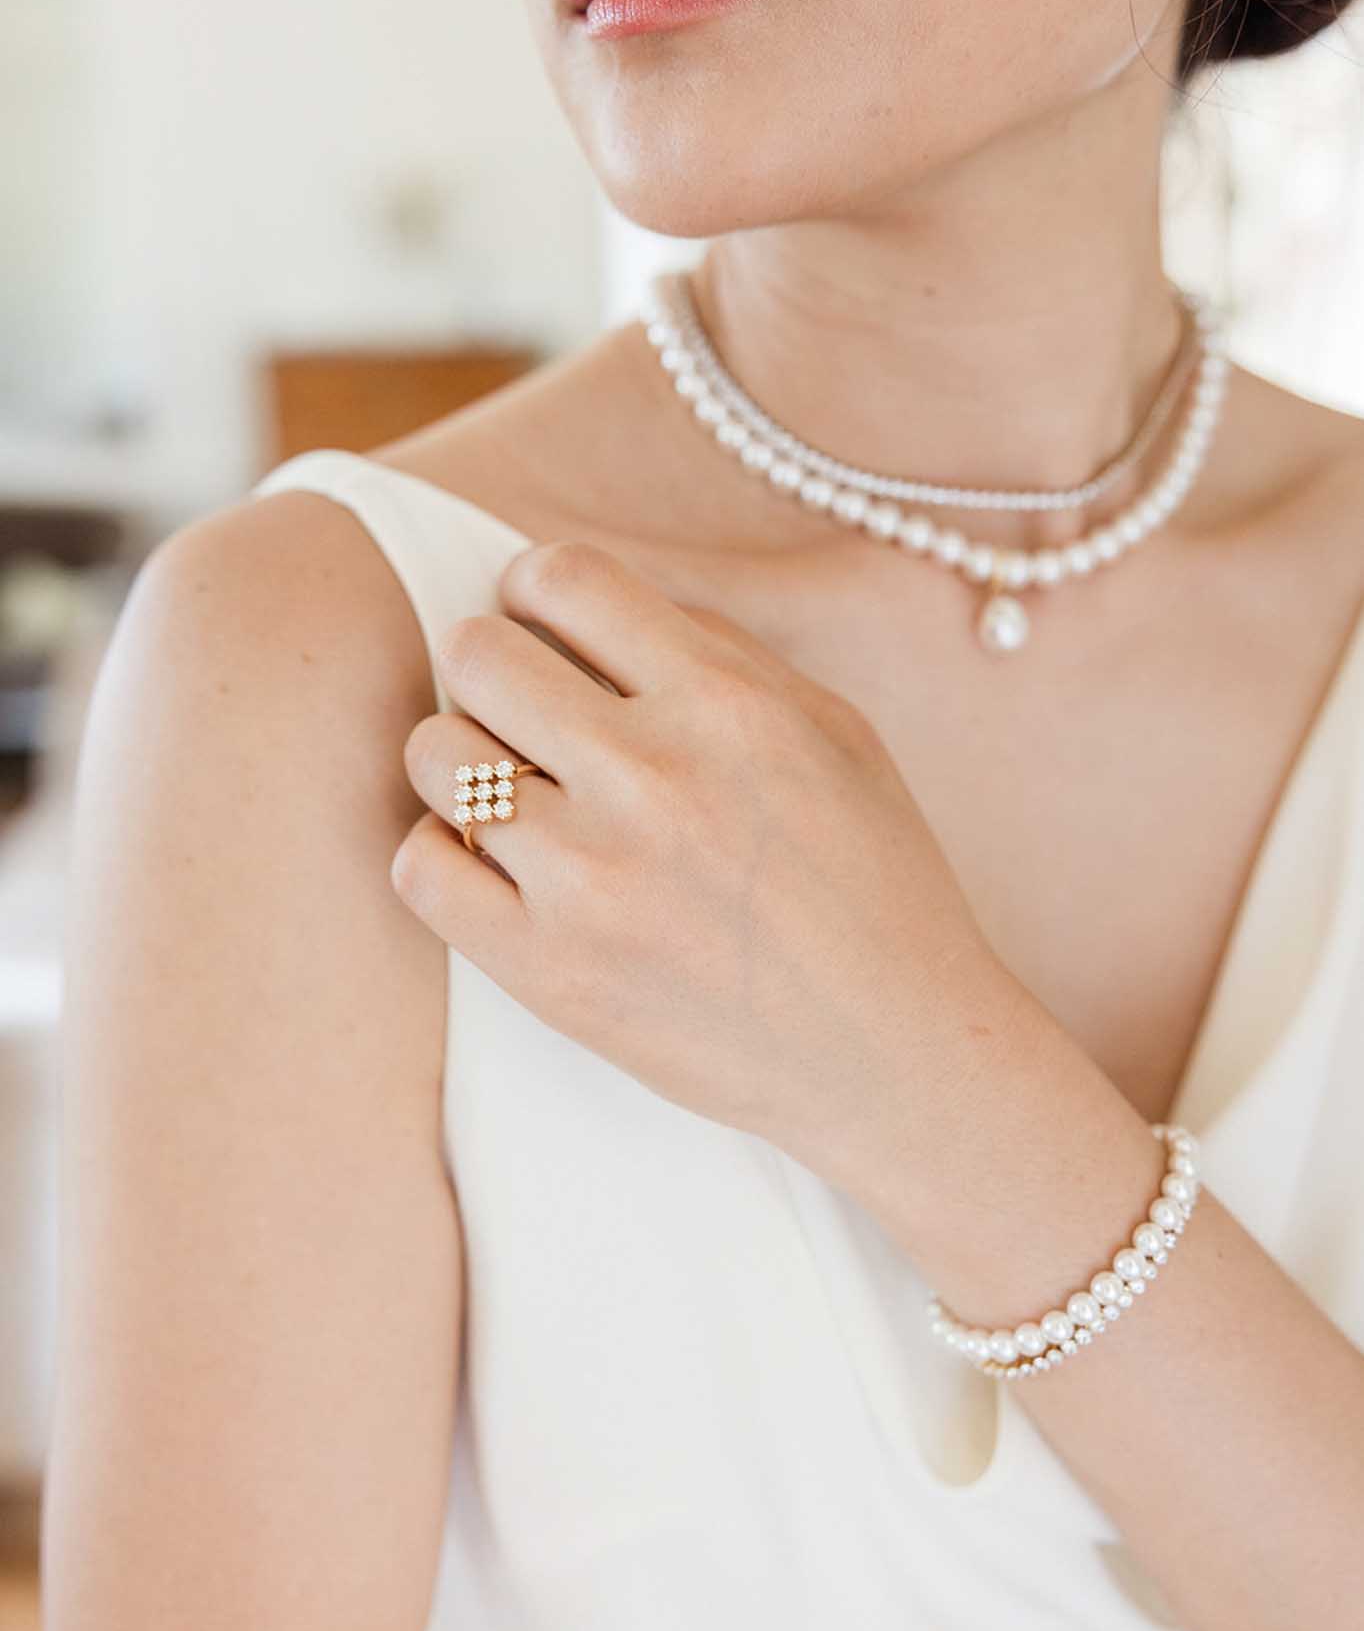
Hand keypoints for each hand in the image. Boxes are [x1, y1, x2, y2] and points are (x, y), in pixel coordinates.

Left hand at [391, 538, 1017, 1192]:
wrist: (894, 1051)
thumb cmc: (874, 885)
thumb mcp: (834, 732)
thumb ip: (721, 652)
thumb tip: (601, 607)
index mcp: (725, 704)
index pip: (564, 579)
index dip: (532, 588)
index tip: (538, 621)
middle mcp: (651, 778)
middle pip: (477, 655)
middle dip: (486, 667)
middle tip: (515, 709)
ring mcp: (591, 878)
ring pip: (435, 756)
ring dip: (459, 761)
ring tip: (507, 791)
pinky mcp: (549, 970)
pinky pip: (419, 869)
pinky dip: (439, 854)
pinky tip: (491, 864)